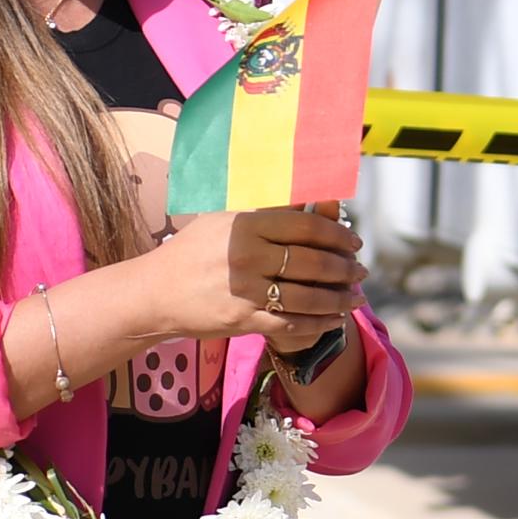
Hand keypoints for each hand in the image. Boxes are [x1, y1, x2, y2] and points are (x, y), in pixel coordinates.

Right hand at [131, 204, 366, 345]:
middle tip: (362, 270)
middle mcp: (248, 256)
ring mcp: (246, 291)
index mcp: (247, 225)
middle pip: (312, 262)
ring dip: (339, 298)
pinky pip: (290, 323)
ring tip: (357, 297)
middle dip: (344, 268)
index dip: (336, 234)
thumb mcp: (222, 218)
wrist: (155, 291)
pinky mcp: (243, 320)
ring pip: (307, 296)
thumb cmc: (192, 250)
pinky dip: (317, 323)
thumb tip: (304, 195)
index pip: (306, 227)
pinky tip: (333, 320)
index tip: (353, 239)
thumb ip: (261, 208)